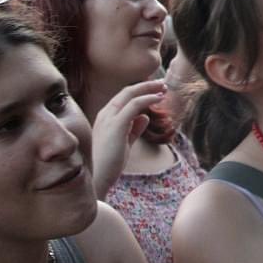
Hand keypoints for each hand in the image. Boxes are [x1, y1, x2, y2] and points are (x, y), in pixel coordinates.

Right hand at [91, 80, 165, 197]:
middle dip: (146, 85)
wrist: (97, 178)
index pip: (123, 98)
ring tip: (164, 89)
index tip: (155, 90)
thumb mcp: (124, 143)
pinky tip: (159, 98)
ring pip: (130, 94)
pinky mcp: (116, 125)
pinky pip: (135, 105)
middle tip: (163, 84)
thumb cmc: (109, 163)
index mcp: (105, 118)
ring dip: (149, 89)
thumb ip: (133, 129)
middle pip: (127, 92)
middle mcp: (105, 114)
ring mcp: (109, 118)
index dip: (140, 91)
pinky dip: (148, 98)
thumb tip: (145, 117)